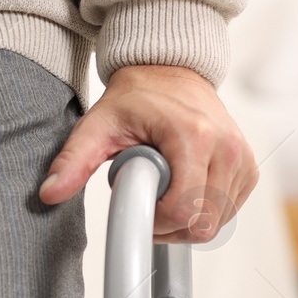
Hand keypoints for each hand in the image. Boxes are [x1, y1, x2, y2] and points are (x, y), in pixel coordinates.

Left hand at [38, 64, 257, 242]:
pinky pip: (229, 210)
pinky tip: (182, 189)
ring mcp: (241, 157)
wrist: (168, 71)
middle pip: (203, 223)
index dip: (154, 222)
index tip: (136, 206)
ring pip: (218, 222)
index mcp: (193, 136)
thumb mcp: (97, 125)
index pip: (182, 210)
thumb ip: (73, 160)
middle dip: (170, 225)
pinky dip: (204, 210)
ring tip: (162, 190)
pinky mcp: (247, 166)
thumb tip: (50, 192)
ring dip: (186, 219)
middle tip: (146, 201)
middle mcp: (225, 147)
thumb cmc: (137, 97)